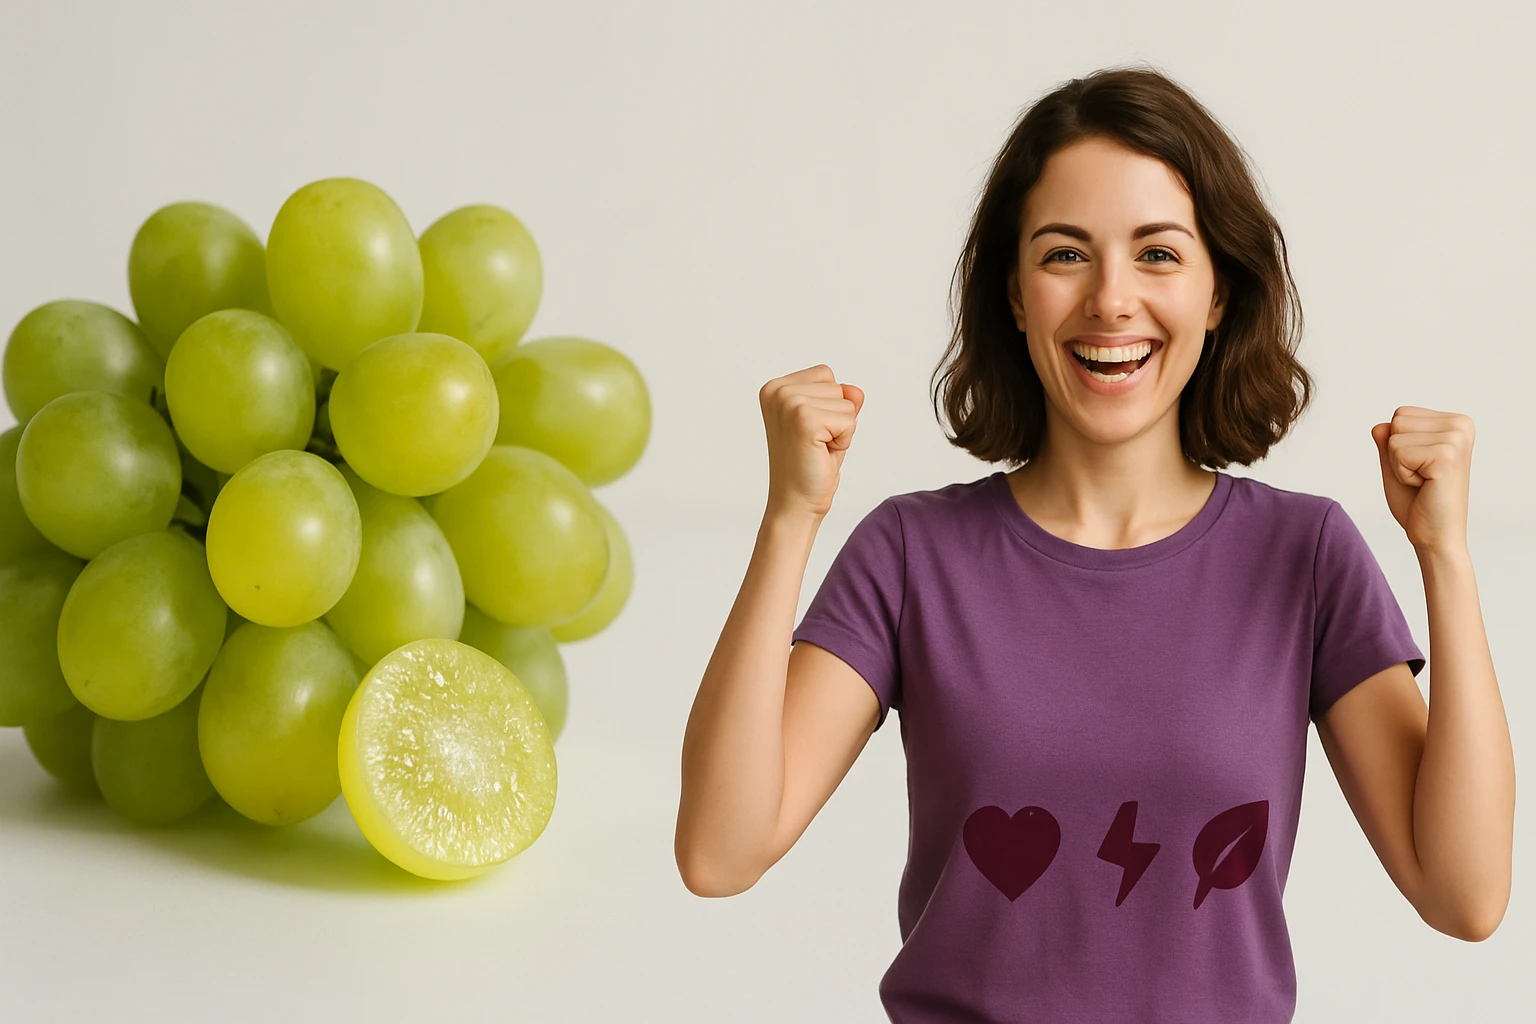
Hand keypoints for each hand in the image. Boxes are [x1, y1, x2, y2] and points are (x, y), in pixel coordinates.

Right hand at [759, 364, 863, 519]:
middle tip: (815, 444)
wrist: (795, 504)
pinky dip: (844, 440)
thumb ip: (841, 401)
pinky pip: (849, 420)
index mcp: (776, 388)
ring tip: (817, 449)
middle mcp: (778, 391)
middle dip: (836, 418)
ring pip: (846, 403)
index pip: (826, 375)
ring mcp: (789, 403)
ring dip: (840, 430)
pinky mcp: (804, 419)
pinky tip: (821, 454)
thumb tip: (856, 391)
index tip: (811, 432)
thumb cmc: (809, 466)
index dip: (829, 406)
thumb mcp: (828, 424)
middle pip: (837, 386)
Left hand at [1371, 406, 1473, 555]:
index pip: (1401, 414)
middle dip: (1397, 453)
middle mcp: (1461, 425)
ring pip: (1394, 436)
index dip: (1398, 445)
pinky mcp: (1446, 455)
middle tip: (1421, 477)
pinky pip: (1397, 452)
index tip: (1420, 467)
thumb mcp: (1397, 465)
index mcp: (1455, 422)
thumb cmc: (1418, 503)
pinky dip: (1401, 474)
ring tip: (1424, 482)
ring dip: (1399, 465)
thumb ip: (1388, 442)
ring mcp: (1456, 438)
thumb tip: (1379, 425)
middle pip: (1397, 420)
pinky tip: (1425, 486)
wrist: (1435, 536)